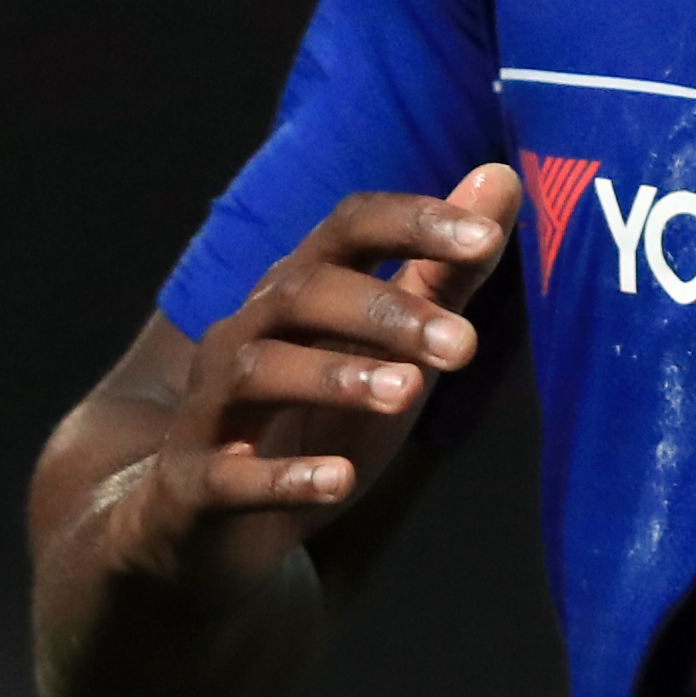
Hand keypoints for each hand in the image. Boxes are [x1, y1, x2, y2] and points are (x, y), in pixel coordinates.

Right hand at [91, 166, 516, 598]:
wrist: (205, 518)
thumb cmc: (314, 420)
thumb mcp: (390, 350)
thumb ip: (444, 274)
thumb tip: (502, 178)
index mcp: (300, 293)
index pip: (348, 228)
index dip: (412, 223)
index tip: (485, 239)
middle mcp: (247, 333)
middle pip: (306, 294)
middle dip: (388, 313)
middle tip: (466, 346)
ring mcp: (212, 405)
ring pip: (260, 370)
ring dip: (335, 377)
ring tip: (408, 394)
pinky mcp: (193, 483)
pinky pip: (229, 475)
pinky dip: (283, 476)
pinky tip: (339, 482)